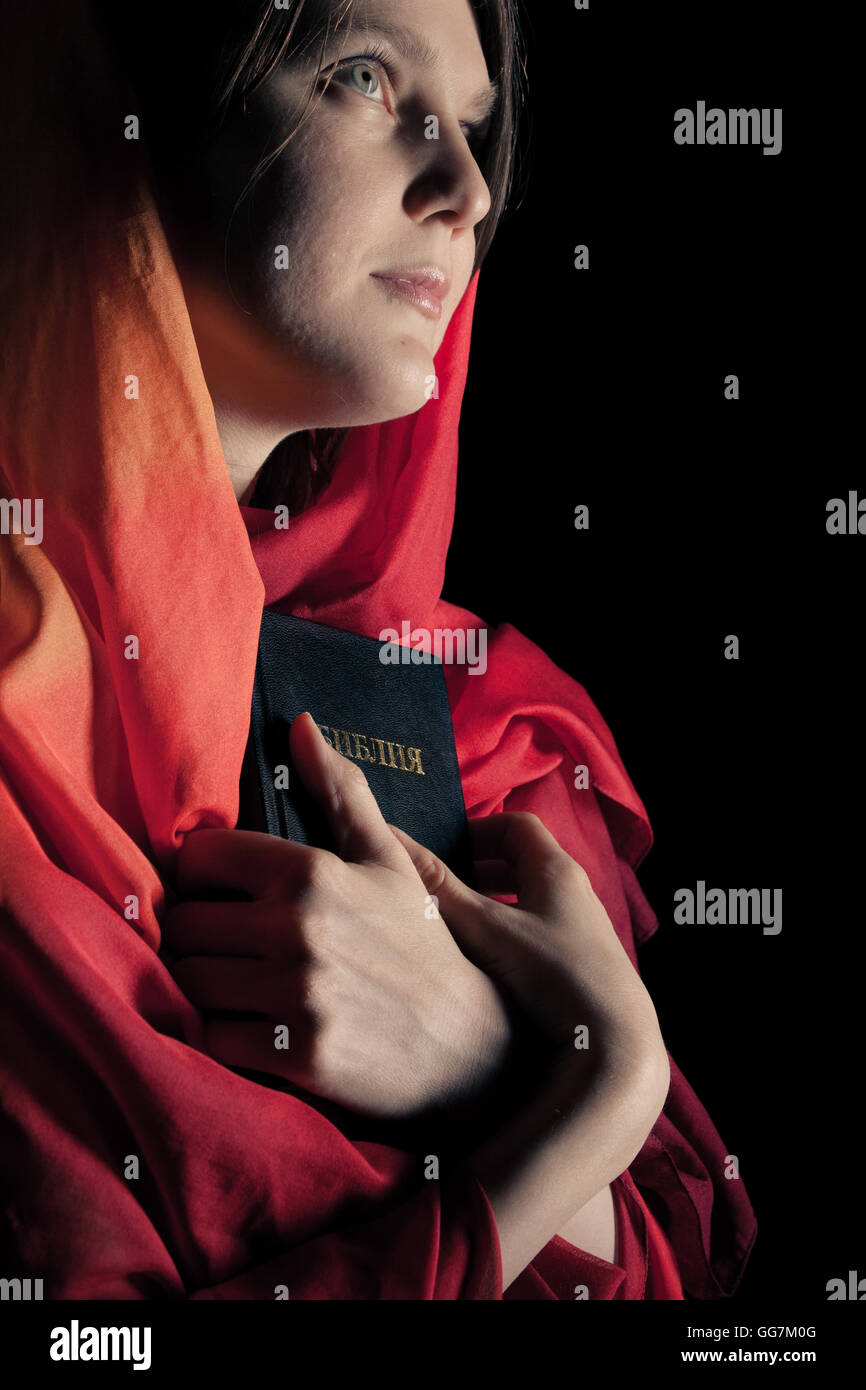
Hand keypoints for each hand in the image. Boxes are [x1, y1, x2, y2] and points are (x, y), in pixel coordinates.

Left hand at [161, 713, 512, 1120]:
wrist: (470, 1045)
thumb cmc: (423, 943)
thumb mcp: (389, 861)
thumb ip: (340, 792)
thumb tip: (298, 724)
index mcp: (311, 870)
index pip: (198, 858)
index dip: (203, 878)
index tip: (226, 897)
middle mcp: (296, 926)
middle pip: (184, 925)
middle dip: (200, 936)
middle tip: (233, 948)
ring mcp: (295, 992)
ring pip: (189, 981)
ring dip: (206, 987)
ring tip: (242, 987)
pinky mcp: (294, 1054)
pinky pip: (212, 1037)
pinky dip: (223, 1036)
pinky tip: (257, 1029)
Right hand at [390, 812, 668, 1082]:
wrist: (616, 1042)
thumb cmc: (555, 975)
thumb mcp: (488, 929)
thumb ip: (439, 888)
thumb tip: (392, 840)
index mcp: (557, 872)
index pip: (517, 826)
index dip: (478, 830)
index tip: (445, 848)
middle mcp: (575, 895)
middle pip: (524, 864)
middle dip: (481, 869)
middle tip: (444, 886)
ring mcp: (581, 933)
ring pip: (530, 903)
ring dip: (494, 907)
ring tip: (459, 926)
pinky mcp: (581, 967)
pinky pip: (538, 936)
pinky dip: (509, 938)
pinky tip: (486, 966)